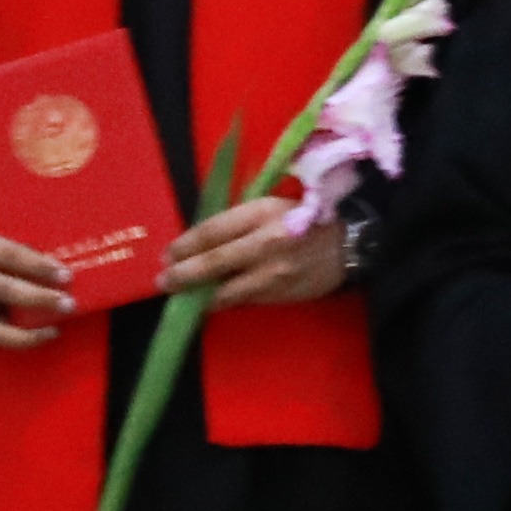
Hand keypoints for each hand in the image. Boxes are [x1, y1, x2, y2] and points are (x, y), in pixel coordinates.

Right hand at [0, 209, 71, 346]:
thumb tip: (58, 266)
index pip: (7, 253)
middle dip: (37, 298)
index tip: (64, 274)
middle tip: (67, 303)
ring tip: (53, 331)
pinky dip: (16, 340)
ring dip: (26, 332)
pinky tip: (39, 335)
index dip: (36, 265)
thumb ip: (17, 245)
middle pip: (1, 288)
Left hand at [161, 192, 350, 309]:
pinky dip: (225, 302)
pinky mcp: (281, 296)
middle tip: (163, 281)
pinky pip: (245, 301)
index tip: (166, 254)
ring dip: (200, 296)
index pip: (213, 231)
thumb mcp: (268, 208)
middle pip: (215, 262)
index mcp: (261, 214)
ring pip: (227, 291)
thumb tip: (197, 244)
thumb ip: (235, 223)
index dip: (185, 245)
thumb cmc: (302, 220)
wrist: (348, 246)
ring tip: (181, 296)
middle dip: (183, 275)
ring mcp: (274, 274)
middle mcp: (266, 244)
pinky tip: (209, 302)